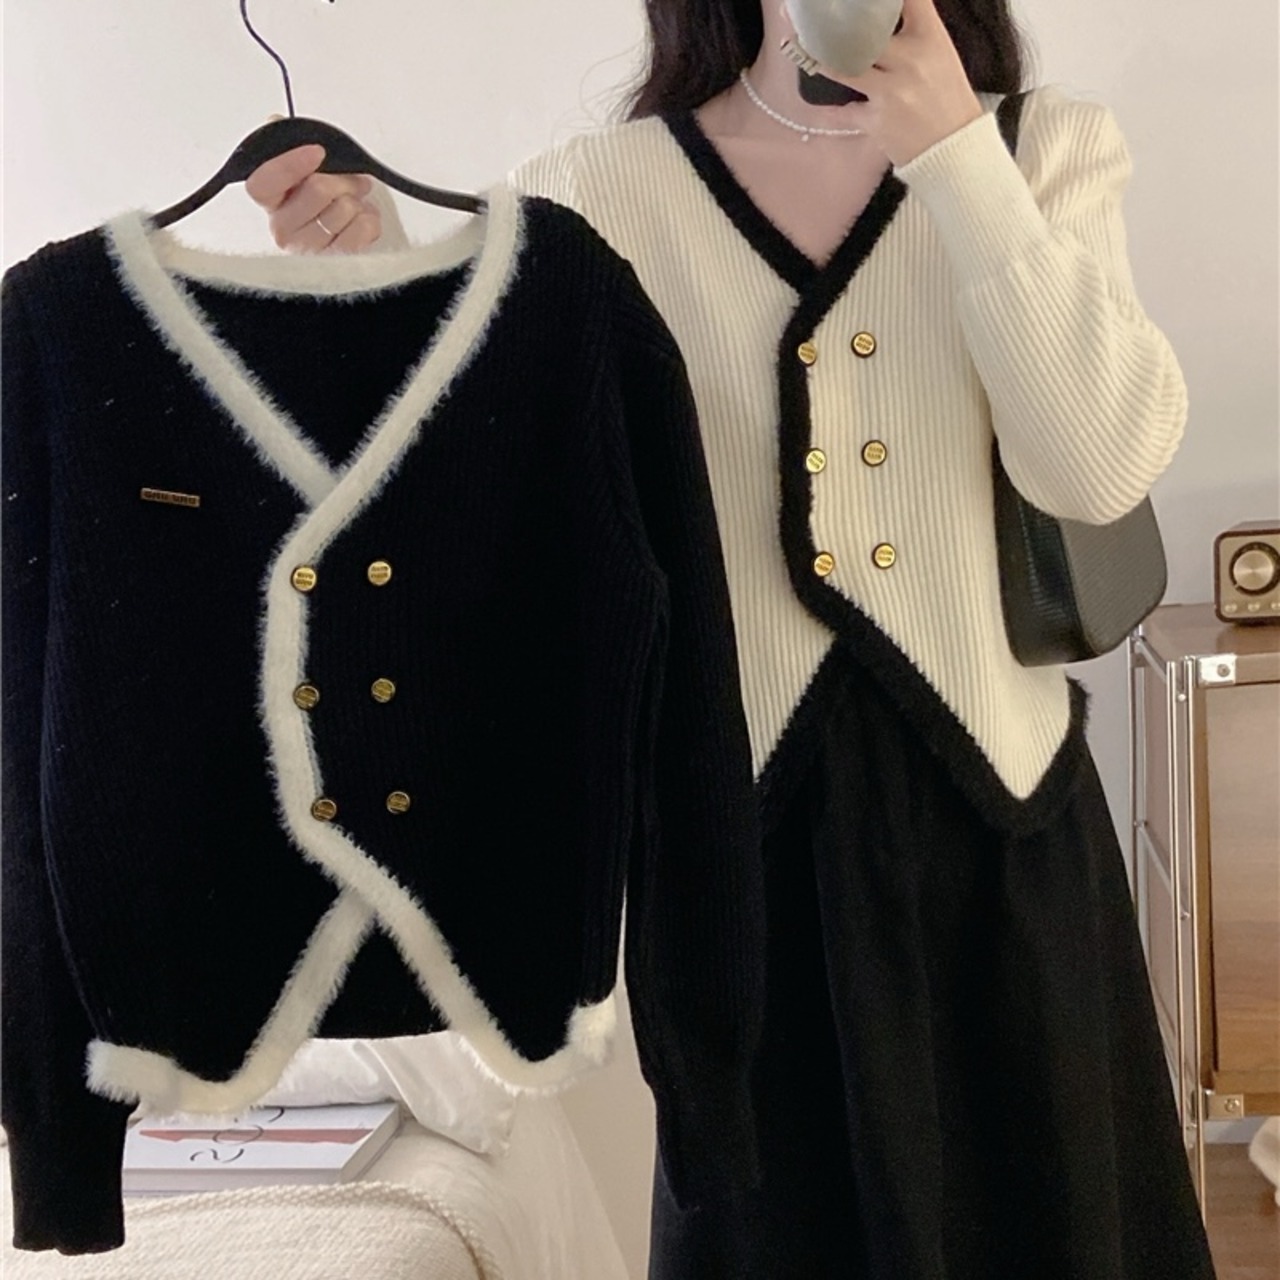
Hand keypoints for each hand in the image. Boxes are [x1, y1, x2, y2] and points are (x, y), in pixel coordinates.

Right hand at [245, 122, 382, 252]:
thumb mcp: (302, 165)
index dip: (289, 165)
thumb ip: (287, 143)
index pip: (263, 183)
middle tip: (351, 179)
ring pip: (344, 208)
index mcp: (269, 201)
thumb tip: (276, 123)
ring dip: (357, 198)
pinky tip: (361, 218)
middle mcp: (283, 229)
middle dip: (342, 177)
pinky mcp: (338, 263)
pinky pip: (365, 228)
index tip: (317, 152)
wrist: (347, 230)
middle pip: (317, 190)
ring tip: (354, 202)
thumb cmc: (322, 198)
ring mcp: (310, 250)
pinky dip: (371, 216)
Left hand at [822, 0, 984, 166]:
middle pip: (864, 31)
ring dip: (820, 59)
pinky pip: (843, 111)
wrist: (954, 149)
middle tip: (815, 17)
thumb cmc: (948, 100)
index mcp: (931, 38)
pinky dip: (829, 108)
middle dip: (838, 24)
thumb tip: (881, 19)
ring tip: (802, 46)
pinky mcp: (876, 120)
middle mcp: (910, 59)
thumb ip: (915, 33)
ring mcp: (891, 90)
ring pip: (844, 67)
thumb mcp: (941, 56)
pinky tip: (820, 102)